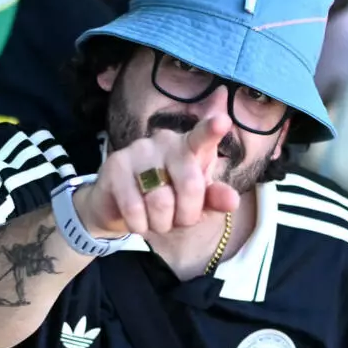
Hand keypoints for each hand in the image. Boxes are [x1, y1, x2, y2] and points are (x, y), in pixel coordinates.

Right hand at [75, 115, 240, 236]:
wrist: (121, 208)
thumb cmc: (167, 199)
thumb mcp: (196, 202)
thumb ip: (214, 199)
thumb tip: (232, 200)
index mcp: (190, 146)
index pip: (202, 137)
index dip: (212, 130)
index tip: (222, 122)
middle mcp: (165, 141)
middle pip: (190, 186)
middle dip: (186, 216)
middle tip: (177, 219)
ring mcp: (138, 150)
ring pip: (160, 202)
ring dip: (161, 224)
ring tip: (155, 218)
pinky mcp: (115, 165)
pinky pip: (134, 209)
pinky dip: (139, 225)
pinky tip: (137, 220)